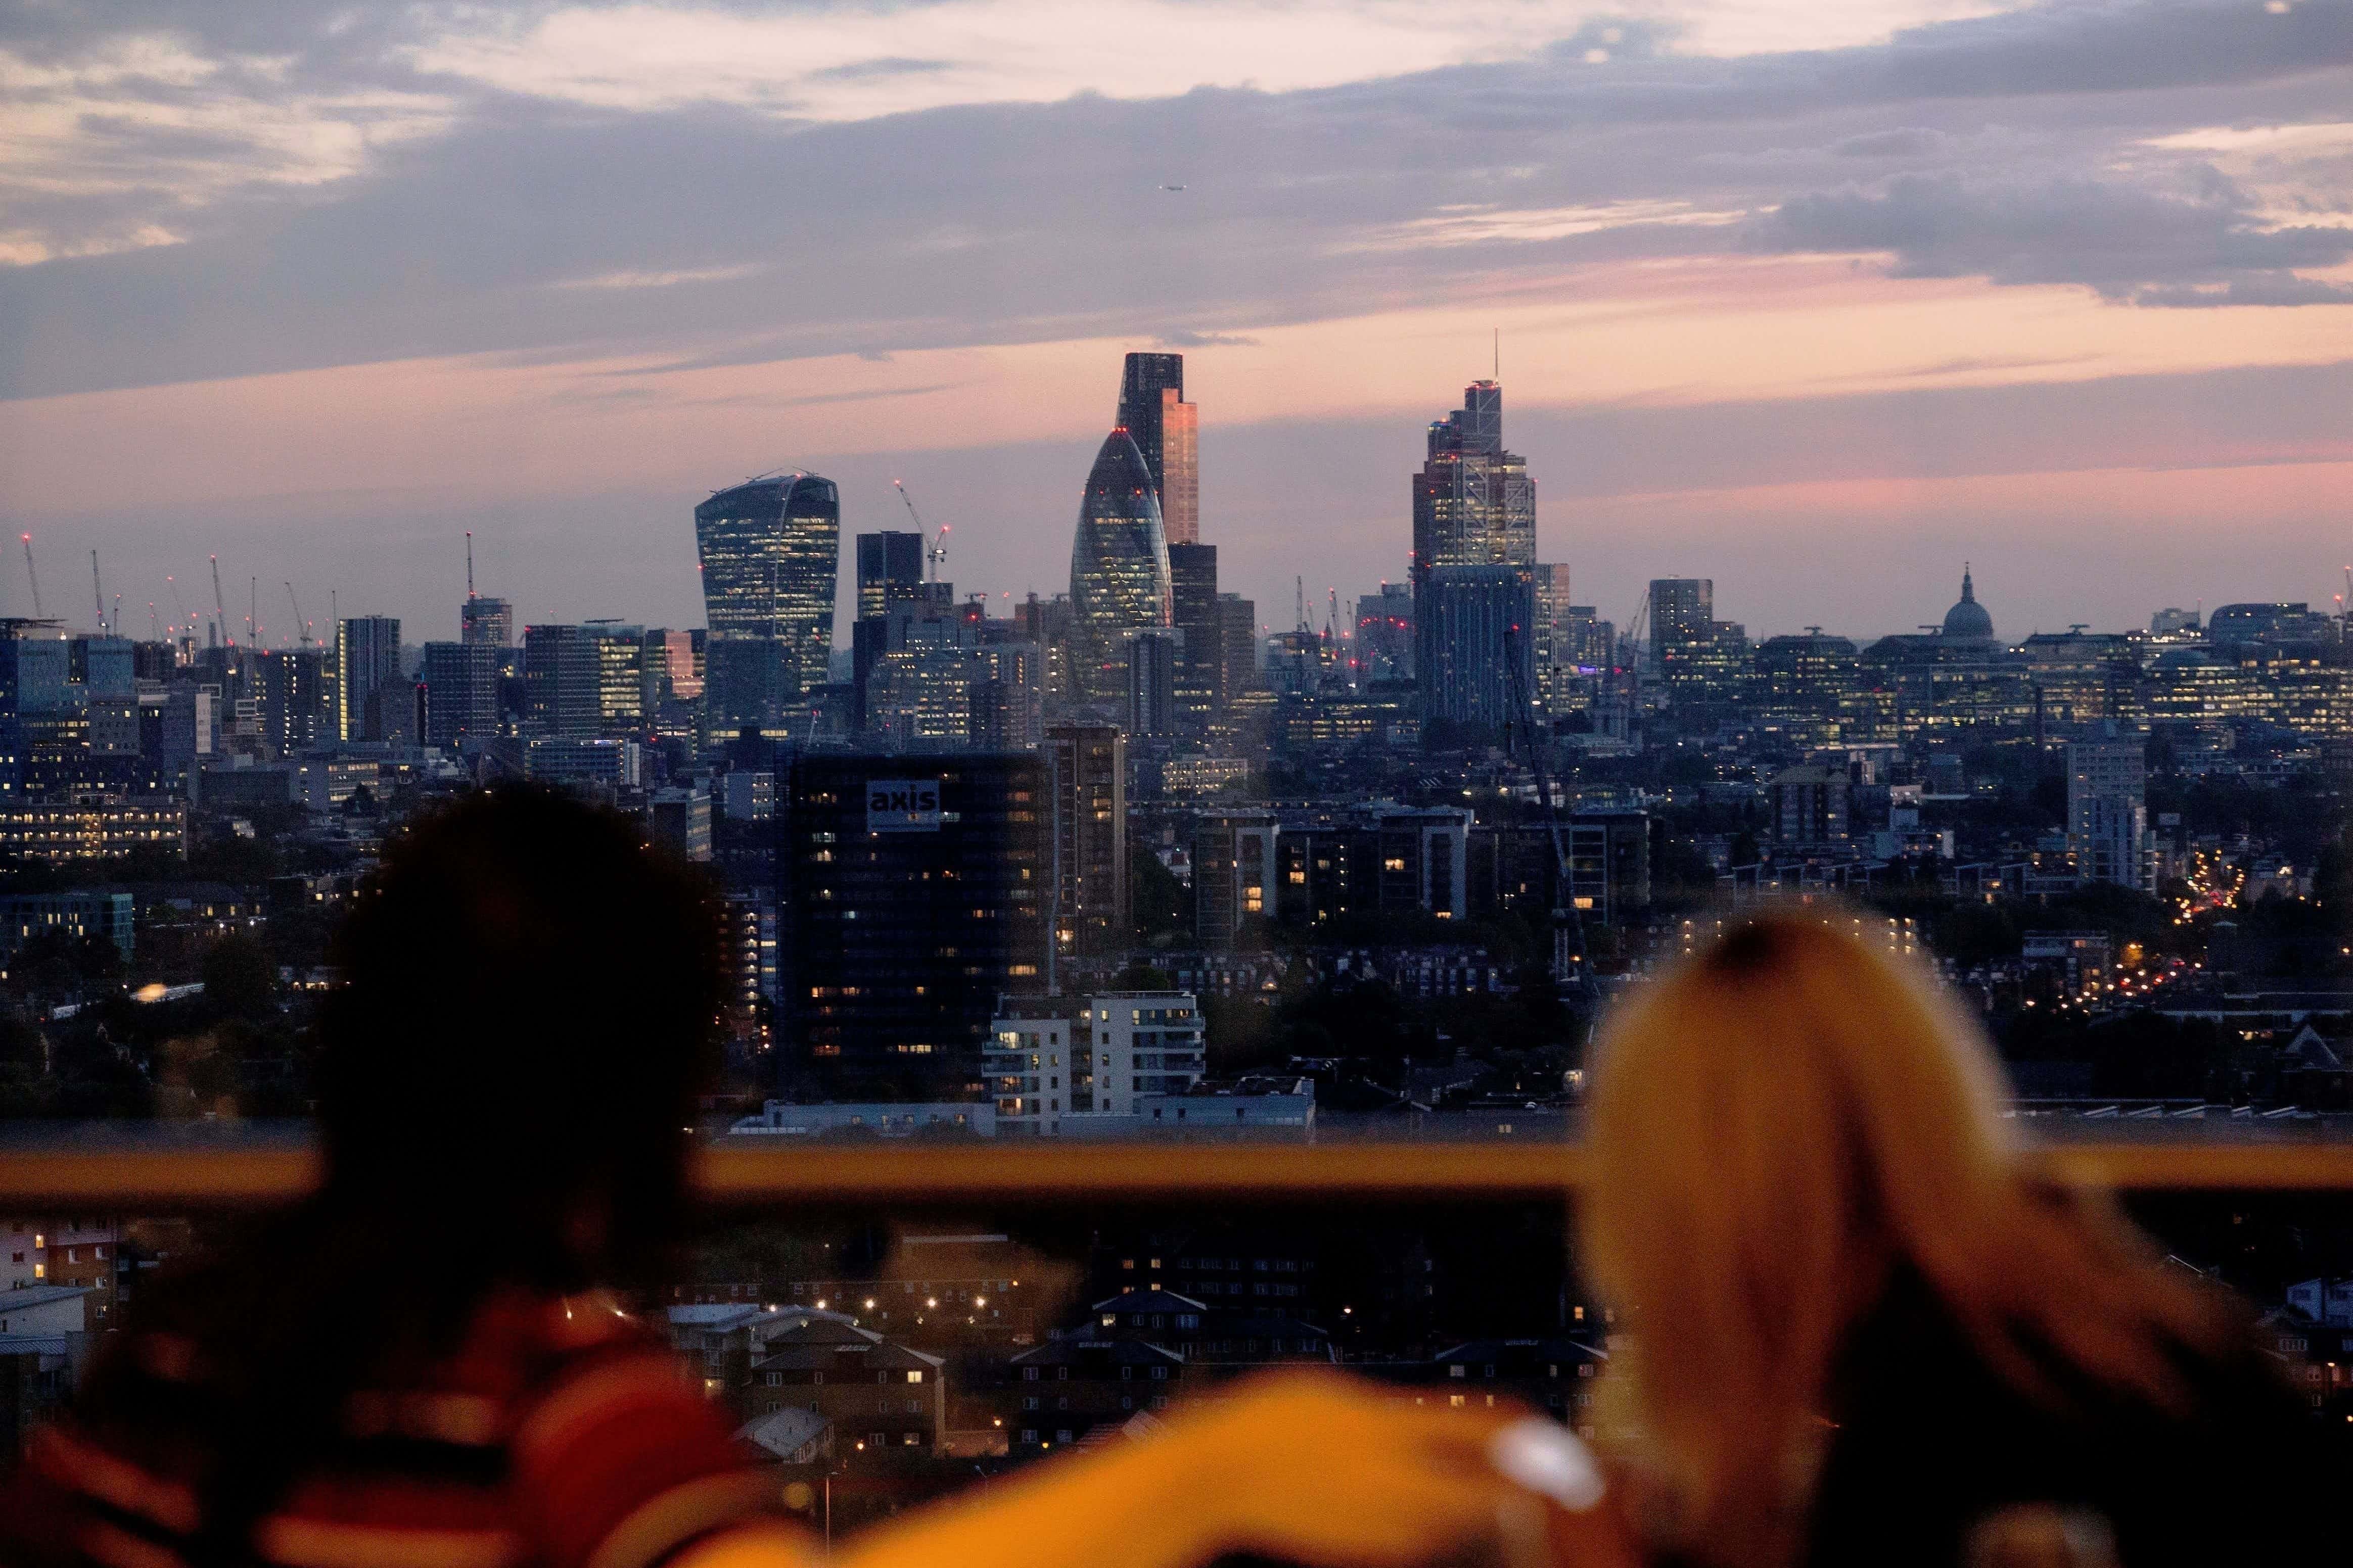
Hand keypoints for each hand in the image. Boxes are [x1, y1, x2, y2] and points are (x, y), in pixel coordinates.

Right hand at [1170, 1372, 1537, 1567]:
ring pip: (1457, 1518)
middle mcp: (1393, 1477)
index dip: (1526, 1436)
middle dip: (1513, 1482)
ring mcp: (1380, 1520)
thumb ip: (1393, 1408)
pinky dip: (1432, 1523)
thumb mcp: (1334, 1392)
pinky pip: (1420, 1537)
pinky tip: (1415, 1503)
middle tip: (1531, 1472)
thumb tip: (1431, 1415)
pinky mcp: (1366, 1547)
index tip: (1552, 1438)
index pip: (1481, 1430)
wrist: (1219, 1478)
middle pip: (1486, 1490)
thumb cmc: (1266, 1423)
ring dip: (1475, 1503)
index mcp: (1388, 1426)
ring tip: (1481, 1485)